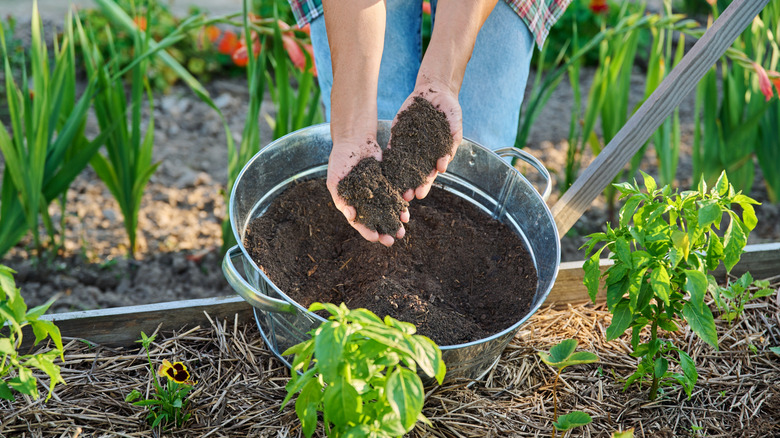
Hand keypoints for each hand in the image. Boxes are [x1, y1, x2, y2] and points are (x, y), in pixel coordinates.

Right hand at [326, 136, 409, 246]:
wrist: (354, 140)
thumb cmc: (339, 159)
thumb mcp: (335, 178)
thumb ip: (341, 197)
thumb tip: (351, 215)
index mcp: (350, 203)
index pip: (359, 222)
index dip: (367, 231)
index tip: (375, 237)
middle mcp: (365, 201)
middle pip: (375, 221)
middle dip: (384, 231)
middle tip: (392, 240)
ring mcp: (377, 193)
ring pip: (387, 212)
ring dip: (394, 222)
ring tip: (402, 231)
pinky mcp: (388, 183)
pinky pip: (395, 197)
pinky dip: (401, 206)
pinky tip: (406, 213)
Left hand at [392, 78, 462, 201]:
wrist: (435, 92)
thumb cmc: (450, 109)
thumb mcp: (455, 124)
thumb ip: (451, 142)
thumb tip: (443, 166)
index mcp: (437, 154)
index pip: (430, 173)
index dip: (425, 184)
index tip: (420, 194)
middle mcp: (422, 153)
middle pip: (414, 173)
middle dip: (410, 185)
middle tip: (405, 197)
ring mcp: (409, 145)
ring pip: (402, 165)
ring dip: (398, 177)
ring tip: (393, 189)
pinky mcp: (399, 135)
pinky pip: (392, 148)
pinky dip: (388, 159)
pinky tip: (383, 169)